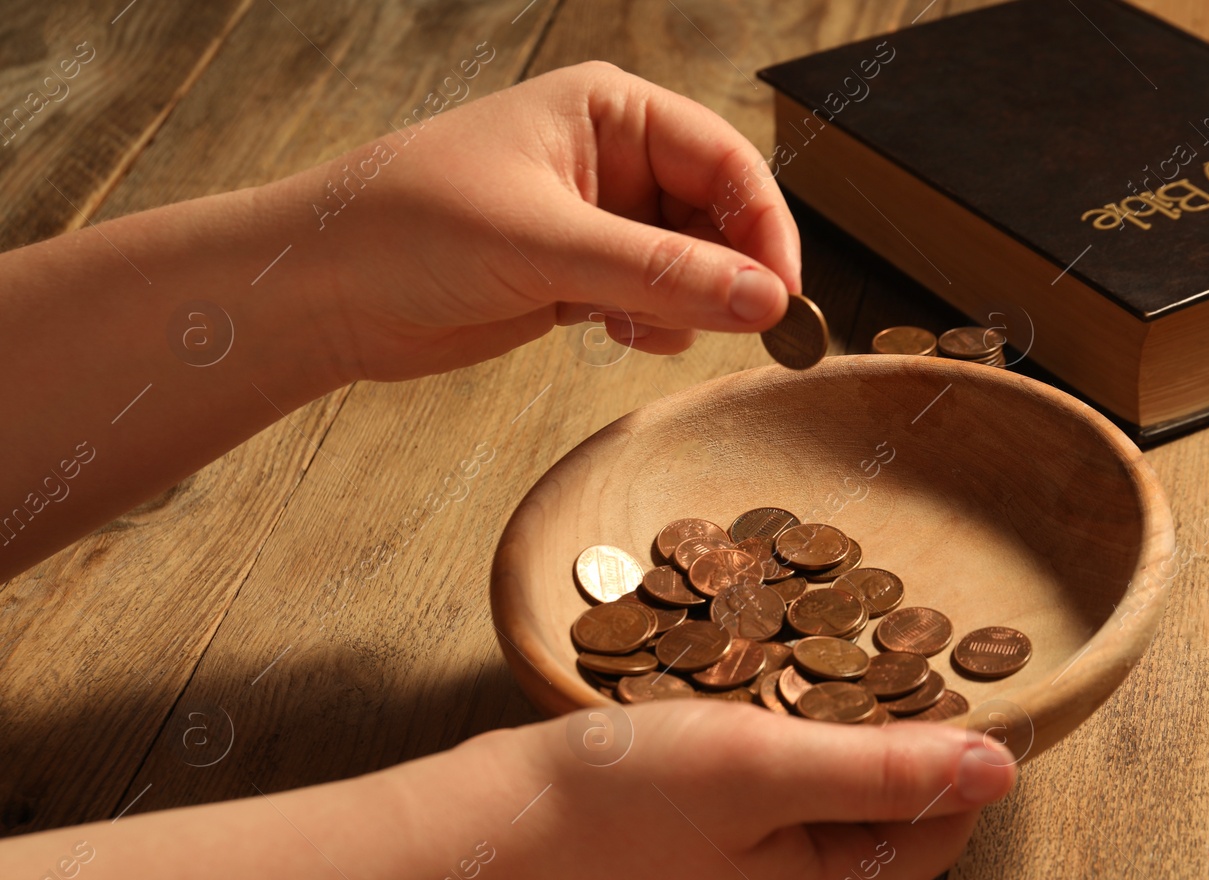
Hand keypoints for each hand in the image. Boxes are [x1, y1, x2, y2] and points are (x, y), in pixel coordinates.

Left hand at [278, 61, 801, 382]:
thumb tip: (766, 299)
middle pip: (717, 216)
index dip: (764, 227)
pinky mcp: (576, 278)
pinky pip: (652, 302)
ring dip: (688, 306)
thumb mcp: (545, 244)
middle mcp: (611, 160)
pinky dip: (654, 326)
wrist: (321, 293)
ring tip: (645, 329)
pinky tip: (617, 337)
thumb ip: (661, 273)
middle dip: (731, 273)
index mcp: (608, 110)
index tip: (783, 294)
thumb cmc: (408, 228)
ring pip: (689, 267)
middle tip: (750, 331)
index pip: (726, 160)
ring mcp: (595, 223)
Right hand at [475, 700, 1016, 879]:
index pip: (934, 839)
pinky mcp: (687, 864)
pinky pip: (768, 813)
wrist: (482, 827)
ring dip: (840, 750)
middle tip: (897, 666)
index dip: (959, 766)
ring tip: (837, 674)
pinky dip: (784, 761)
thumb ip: (885, 768)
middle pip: (879, 830)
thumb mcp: (763, 764)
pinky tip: (765, 711)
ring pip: (821, 816)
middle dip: (899, 754)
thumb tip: (1005, 769)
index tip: (960, 684)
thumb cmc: (621, 798)